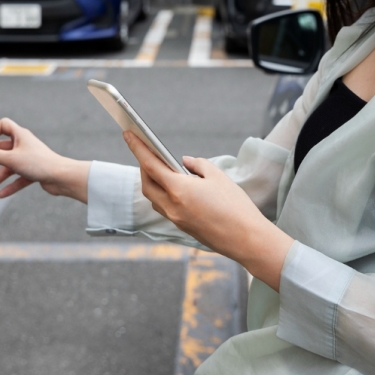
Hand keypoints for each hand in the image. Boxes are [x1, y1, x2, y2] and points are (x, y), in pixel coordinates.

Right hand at [0, 118, 91, 202]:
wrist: (61, 178)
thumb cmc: (41, 163)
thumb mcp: (11, 159)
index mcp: (20, 136)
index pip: (3, 126)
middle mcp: (24, 145)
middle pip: (2, 149)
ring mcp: (29, 159)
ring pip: (9, 166)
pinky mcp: (33, 171)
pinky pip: (17, 178)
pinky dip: (9, 185)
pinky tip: (0, 194)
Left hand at [122, 130, 294, 290]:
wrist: (246, 239)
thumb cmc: (235, 206)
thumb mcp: (218, 177)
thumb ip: (198, 165)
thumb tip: (184, 162)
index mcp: (179, 190)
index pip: (150, 165)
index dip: (138, 148)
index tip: (128, 134)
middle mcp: (172, 206)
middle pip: (147, 183)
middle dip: (144, 166)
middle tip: (147, 151)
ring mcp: (176, 219)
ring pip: (154, 198)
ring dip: (153, 182)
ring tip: (160, 168)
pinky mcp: (183, 227)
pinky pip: (164, 207)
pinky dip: (163, 194)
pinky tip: (175, 187)